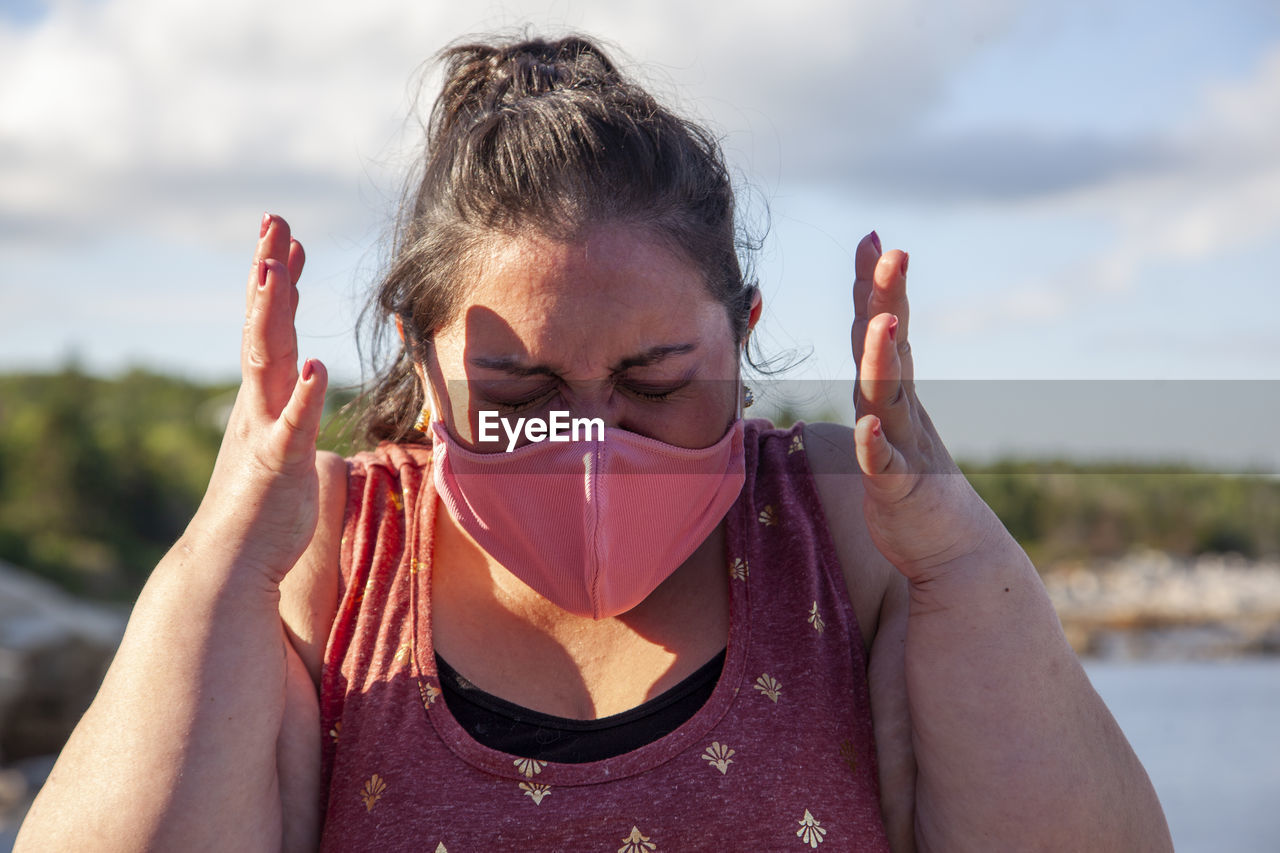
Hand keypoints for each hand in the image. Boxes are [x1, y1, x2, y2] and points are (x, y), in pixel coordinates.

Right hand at [189, 214, 327, 587]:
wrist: (231, 562)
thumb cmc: (264, 508)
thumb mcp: (285, 447)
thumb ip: (296, 415)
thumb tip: (309, 395)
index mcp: (264, 398)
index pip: (271, 328)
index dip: (280, 285)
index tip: (289, 242)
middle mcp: (258, 403)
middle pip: (264, 327)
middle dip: (270, 275)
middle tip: (275, 223)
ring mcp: (263, 430)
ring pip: (267, 362)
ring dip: (271, 317)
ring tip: (277, 273)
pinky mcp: (276, 465)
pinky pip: (292, 426)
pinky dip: (303, 397)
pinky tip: (317, 368)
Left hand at [851, 231, 994, 582]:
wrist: (956, 553)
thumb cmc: (913, 484)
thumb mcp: (888, 423)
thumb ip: (878, 381)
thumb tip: (870, 334)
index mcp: (895, 395)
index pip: (884, 330)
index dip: (877, 286)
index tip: (873, 238)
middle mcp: (900, 412)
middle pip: (891, 347)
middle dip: (889, 297)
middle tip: (892, 251)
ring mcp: (902, 448)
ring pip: (888, 397)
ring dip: (883, 359)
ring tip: (883, 320)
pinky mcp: (899, 491)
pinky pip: (883, 465)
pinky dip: (875, 445)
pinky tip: (866, 426)